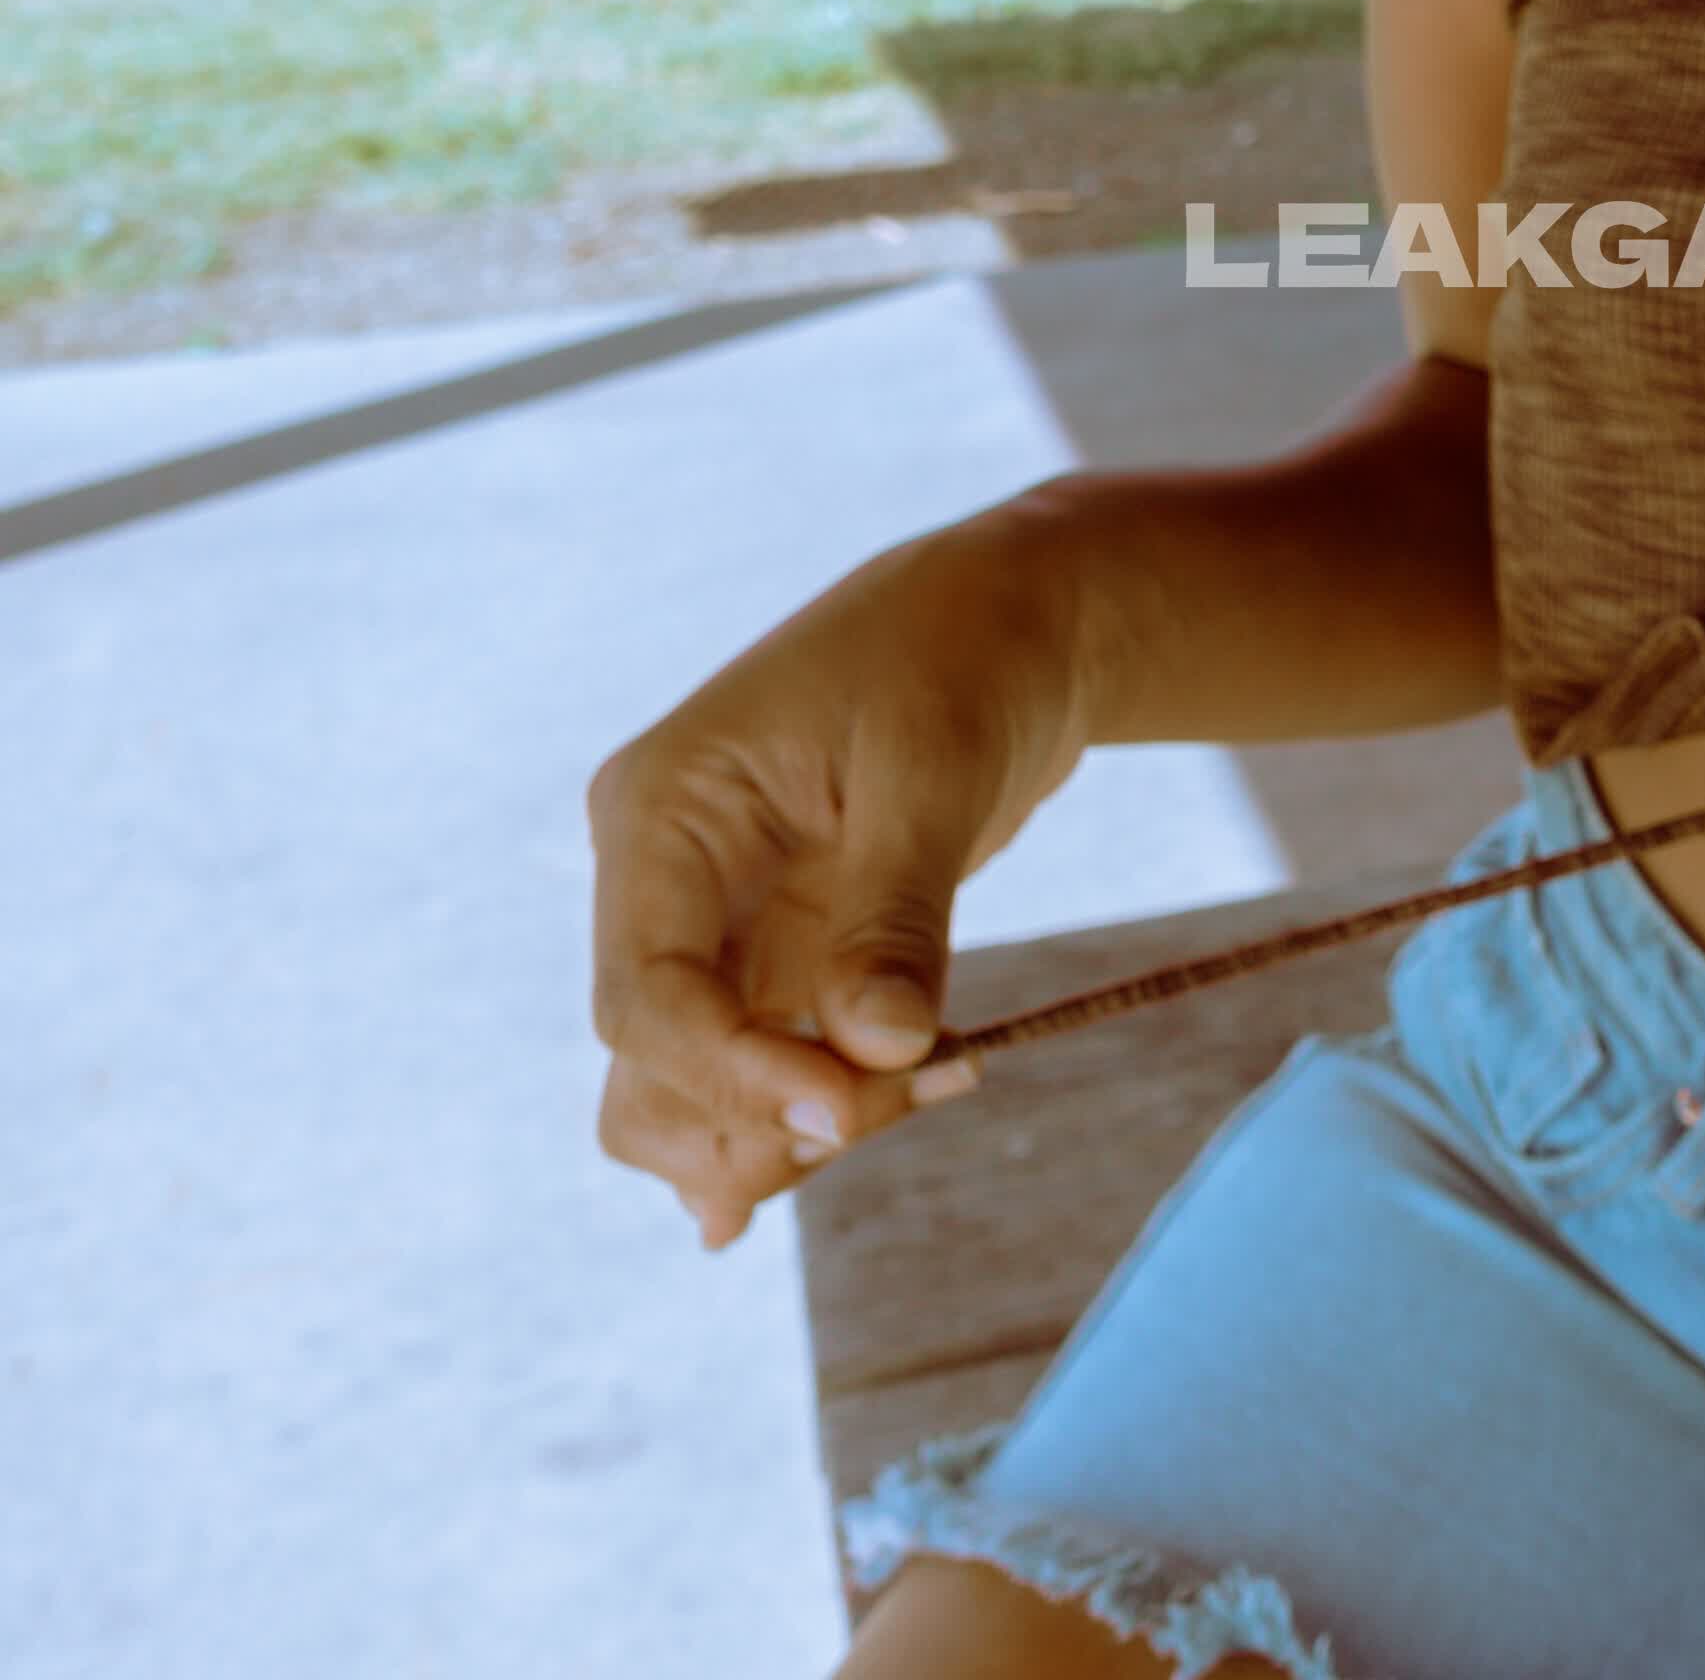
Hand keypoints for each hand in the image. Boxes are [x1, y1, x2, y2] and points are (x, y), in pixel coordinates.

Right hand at [586, 505, 1090, 1248]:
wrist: (1017, 619)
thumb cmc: (962, 658)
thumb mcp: (930, 773)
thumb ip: (893, 917)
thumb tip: (875, 1051)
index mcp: (660, 812)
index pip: (647, 995)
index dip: (732, 1075)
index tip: (846, 1112)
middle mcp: (661, 879)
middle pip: (655, 1066)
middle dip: (762, 1114)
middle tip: (904, 1102)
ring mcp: (715, 924)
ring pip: (693, 1088)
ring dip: (790, 1125)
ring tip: (933, 1086)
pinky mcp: (778, 951)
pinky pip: (761, 1064)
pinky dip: (825, 1096)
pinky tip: (904, 1097)